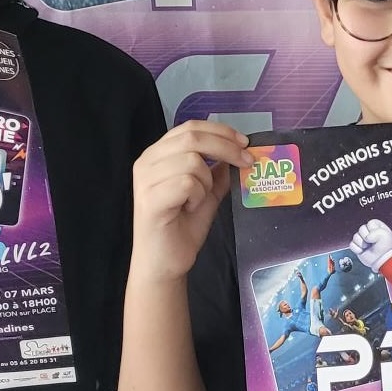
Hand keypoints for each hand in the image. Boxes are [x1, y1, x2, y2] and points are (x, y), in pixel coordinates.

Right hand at [130, 120, 249, 283]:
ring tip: (198, 200)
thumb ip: (218, 171)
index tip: (244, 142)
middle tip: (246, 162)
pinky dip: (197, 195)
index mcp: (158, 154)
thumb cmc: (182, 226)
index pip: (191, 127)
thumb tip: (239, 151)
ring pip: (192, 161)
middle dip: (226, 147)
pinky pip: (187, 183)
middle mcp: (147, 161)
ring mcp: (145, 179)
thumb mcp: (207, 191)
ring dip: (206, 181)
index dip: (221, 131)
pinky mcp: (149, 199)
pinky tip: (189, 208)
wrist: (165, 263)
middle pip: (193, 137)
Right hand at [351, 219, 391, 269]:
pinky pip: (351, 245)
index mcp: (377, 226)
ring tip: (367, 247)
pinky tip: (362, 251)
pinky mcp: (357, 247)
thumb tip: (367, 238)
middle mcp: (369, 231)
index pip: (370, 223)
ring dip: (361, 243)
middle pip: (361, 229)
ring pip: (355, 236)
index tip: (379, 236)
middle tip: (372, 243)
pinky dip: (356, 249)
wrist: (382, 261)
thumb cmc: (386, 248)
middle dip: (367, 237)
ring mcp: (363, 239)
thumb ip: (376, 232)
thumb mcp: (385, 235)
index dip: (373, 231)